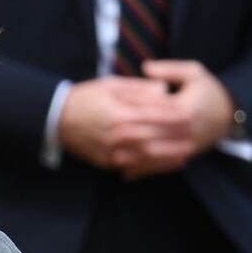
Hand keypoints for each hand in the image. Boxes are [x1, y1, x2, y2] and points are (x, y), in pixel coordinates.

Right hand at [56, 76, 179, 169]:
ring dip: (167, 157)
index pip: (154, 115)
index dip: (175, 116)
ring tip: (185, 154)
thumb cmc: (85, 98)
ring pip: (146, 156)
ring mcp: (111, 151)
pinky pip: (132, 166)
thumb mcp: (111, 85)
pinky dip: (150, 166)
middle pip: (154, 138)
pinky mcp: (106, 162)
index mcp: (120, 112)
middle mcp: (117, 134)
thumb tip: (164, 90)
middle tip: (195, 137)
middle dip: (176, 139)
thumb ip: (138, 89)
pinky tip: (162, 164)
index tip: (191, 114)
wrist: (56, 118)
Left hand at [118, 59, 237, 179]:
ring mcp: (187, 145)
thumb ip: (169, 69)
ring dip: (134, 159)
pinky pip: (162, 166)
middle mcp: (186, 130)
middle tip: (108, 139)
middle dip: (130, 139)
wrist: (230, 114)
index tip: (115, 113)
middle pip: (154, 136)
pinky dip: (145, 171)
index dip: (135, 112)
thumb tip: (145, 68)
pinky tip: (127, 173)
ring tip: (113, 158)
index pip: (156, 110)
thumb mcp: (194, 72)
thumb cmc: (208, 90)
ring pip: (157, 155)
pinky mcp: (186, 155)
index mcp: (185, 108)